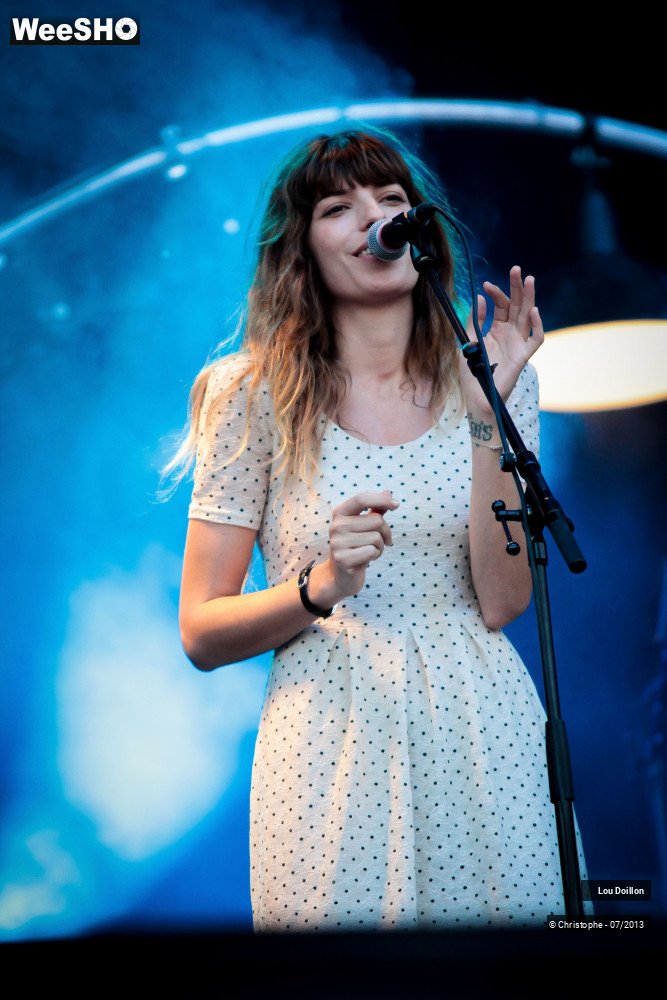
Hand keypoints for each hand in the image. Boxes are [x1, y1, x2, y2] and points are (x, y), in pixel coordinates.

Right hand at [308, 491, 398, 605]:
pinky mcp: (343, 559)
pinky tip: (365, 560)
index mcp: (340, 513)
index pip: (362, 498)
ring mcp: (337, 543)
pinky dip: (375, 556)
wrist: (340, 576)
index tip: (396, 505)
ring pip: (377, 537)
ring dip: (380, 547)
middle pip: (376, 520)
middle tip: (380, 542)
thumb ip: (375, 509)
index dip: (381, 499)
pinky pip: (372, 551)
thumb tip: (388, 492)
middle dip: (386, 532)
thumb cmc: (356, 547)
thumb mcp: (364, 526)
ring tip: (369, 551)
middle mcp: (336, 526)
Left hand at [460, 265, 543, 417]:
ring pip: (528, 316)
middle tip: (516, 269)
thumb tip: (480, 299)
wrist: (477, 397)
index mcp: (498, 329)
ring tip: (529, 280)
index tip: (485, 284)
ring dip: (529, 298)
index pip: (501, 305)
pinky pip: (535, 339)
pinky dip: (537, 326)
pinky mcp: (523, 356)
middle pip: (517, 306)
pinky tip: (533, 311)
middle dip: (517, 287)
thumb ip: (473, 322)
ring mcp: (518, 344)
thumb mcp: (468, 342)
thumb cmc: (473, 373)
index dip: (496, 294)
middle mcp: (510, 334)